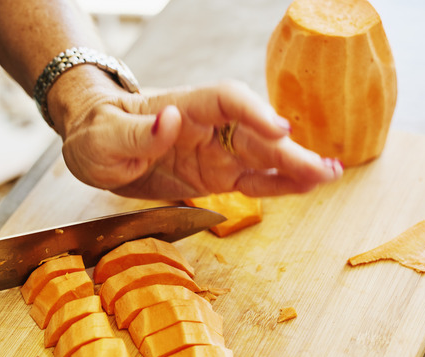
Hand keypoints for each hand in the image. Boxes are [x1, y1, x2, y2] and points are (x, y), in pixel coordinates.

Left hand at [59, 78, 342, 199]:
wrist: (94, 149)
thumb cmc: (96, 132)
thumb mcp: (104, 136)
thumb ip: (138, 132)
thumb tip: (172, 119)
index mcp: (184, 107)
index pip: (228, 100)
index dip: (255, 113)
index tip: (280, 131)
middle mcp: (207, 127)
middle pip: (256, 133)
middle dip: (290, 151)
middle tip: (325, 169)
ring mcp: (214, 152)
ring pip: (263, 157)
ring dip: (295, 167)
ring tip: (330, 176)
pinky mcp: (213, 175)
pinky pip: (251, 180)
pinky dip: (278, 185)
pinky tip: (305, 187)